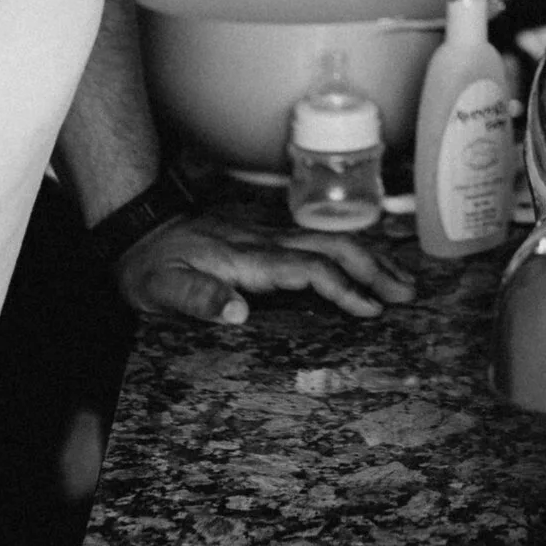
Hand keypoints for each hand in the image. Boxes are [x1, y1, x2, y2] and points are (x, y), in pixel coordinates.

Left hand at [114, 210, 415, 324]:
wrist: (138, 232)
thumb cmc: (149, 268)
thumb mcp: (161, 289)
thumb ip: (198, 298)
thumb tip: (239, 312)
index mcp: (248, 258)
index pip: (308, 268)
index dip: (342, 287)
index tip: (369, 309)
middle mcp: (266, 243)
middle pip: (333, 247)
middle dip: (375, 268)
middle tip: (407, 293)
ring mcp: (269, 238)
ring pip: (331, 241)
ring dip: (370, 258)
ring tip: (402, 281)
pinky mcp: (268, 241)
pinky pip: (319, 244)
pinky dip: (351, 254)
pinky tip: (366, 266)